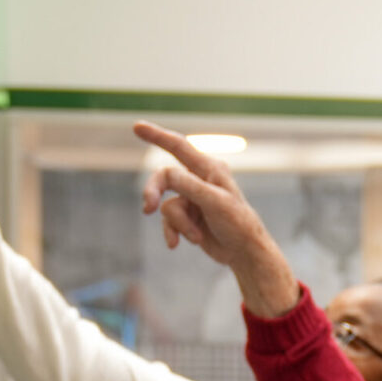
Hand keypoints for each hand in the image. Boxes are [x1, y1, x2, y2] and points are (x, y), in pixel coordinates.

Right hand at [132, 122, 299, 316]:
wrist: (244, 253)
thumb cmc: (237, 224)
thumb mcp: (215, 203)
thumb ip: (191, 186)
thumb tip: (166, 173)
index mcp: (210, 169)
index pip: (179, 146)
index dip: (157, 136)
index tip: (137, 126)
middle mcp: (199, 179)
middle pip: (164, 178)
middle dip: (155, 192)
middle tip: (148, 208)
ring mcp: (192, 198)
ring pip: (167, 206)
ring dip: (180, 224)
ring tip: (197, 236)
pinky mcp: (188, 216)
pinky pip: (168, 221)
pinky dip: (173, 232)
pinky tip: (176, 244)